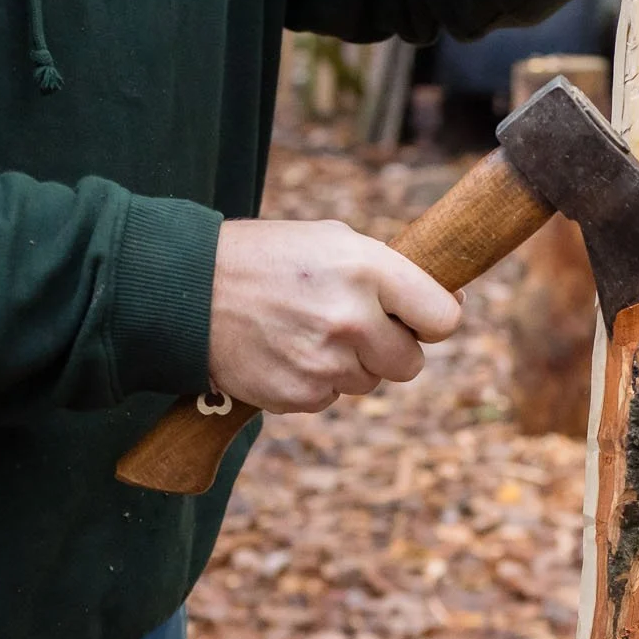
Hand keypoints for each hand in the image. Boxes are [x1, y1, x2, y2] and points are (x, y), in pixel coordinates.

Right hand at [206, 220, 461, 414]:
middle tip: (353, 325)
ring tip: (307, 330)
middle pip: (410, 363)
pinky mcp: (300, 395)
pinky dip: (315, 381)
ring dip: (349, 365)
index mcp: (366, 269)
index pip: (443, 319)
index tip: (420, 317)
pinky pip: (330, 398)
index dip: (434, 320)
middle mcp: (351, 319)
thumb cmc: (268, 258)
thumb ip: (391, 272)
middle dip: (389, 349)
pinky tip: (286, 350)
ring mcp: (325, 363)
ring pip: (369, 383)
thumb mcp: (332, 240)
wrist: (187, 290)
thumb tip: (452, 306)